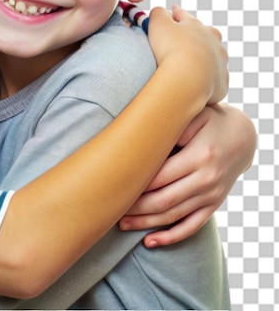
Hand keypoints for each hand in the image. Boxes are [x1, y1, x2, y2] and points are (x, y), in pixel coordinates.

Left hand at [119, 103, 255, 246]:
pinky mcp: (213, 205)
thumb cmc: (210, 122)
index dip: (138, 184)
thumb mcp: (198, 114)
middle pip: (165, 199)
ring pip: (174, 215)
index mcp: (200, 156)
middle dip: (137, 207)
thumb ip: (176, 124)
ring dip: (147, 223)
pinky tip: (150, 241)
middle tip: (113, 209)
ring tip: (123, 224)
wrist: (242, 138)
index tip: (115, 187)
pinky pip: (192, 226)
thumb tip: (152, 136)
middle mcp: (206, 179)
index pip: (162, 176)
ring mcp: (211, 195)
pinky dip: (171, 236)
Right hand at [147, 5, 228, 105]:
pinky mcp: (221, 84)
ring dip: (204, 59)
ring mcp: (220, 64)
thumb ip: (158, 13)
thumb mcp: (159, 23)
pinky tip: (195, 84)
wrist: (188, 80)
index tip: (172, 11)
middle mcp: (214, 44)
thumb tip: (161, 11)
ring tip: (190, 65)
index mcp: (199, 27)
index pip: (184, 16)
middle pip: (206, 35)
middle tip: (183, 39)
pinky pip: (214, 80)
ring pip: (213, 58)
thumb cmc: (171, 48)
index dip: (175, 14)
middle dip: (196, 35)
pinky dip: (206, 80)